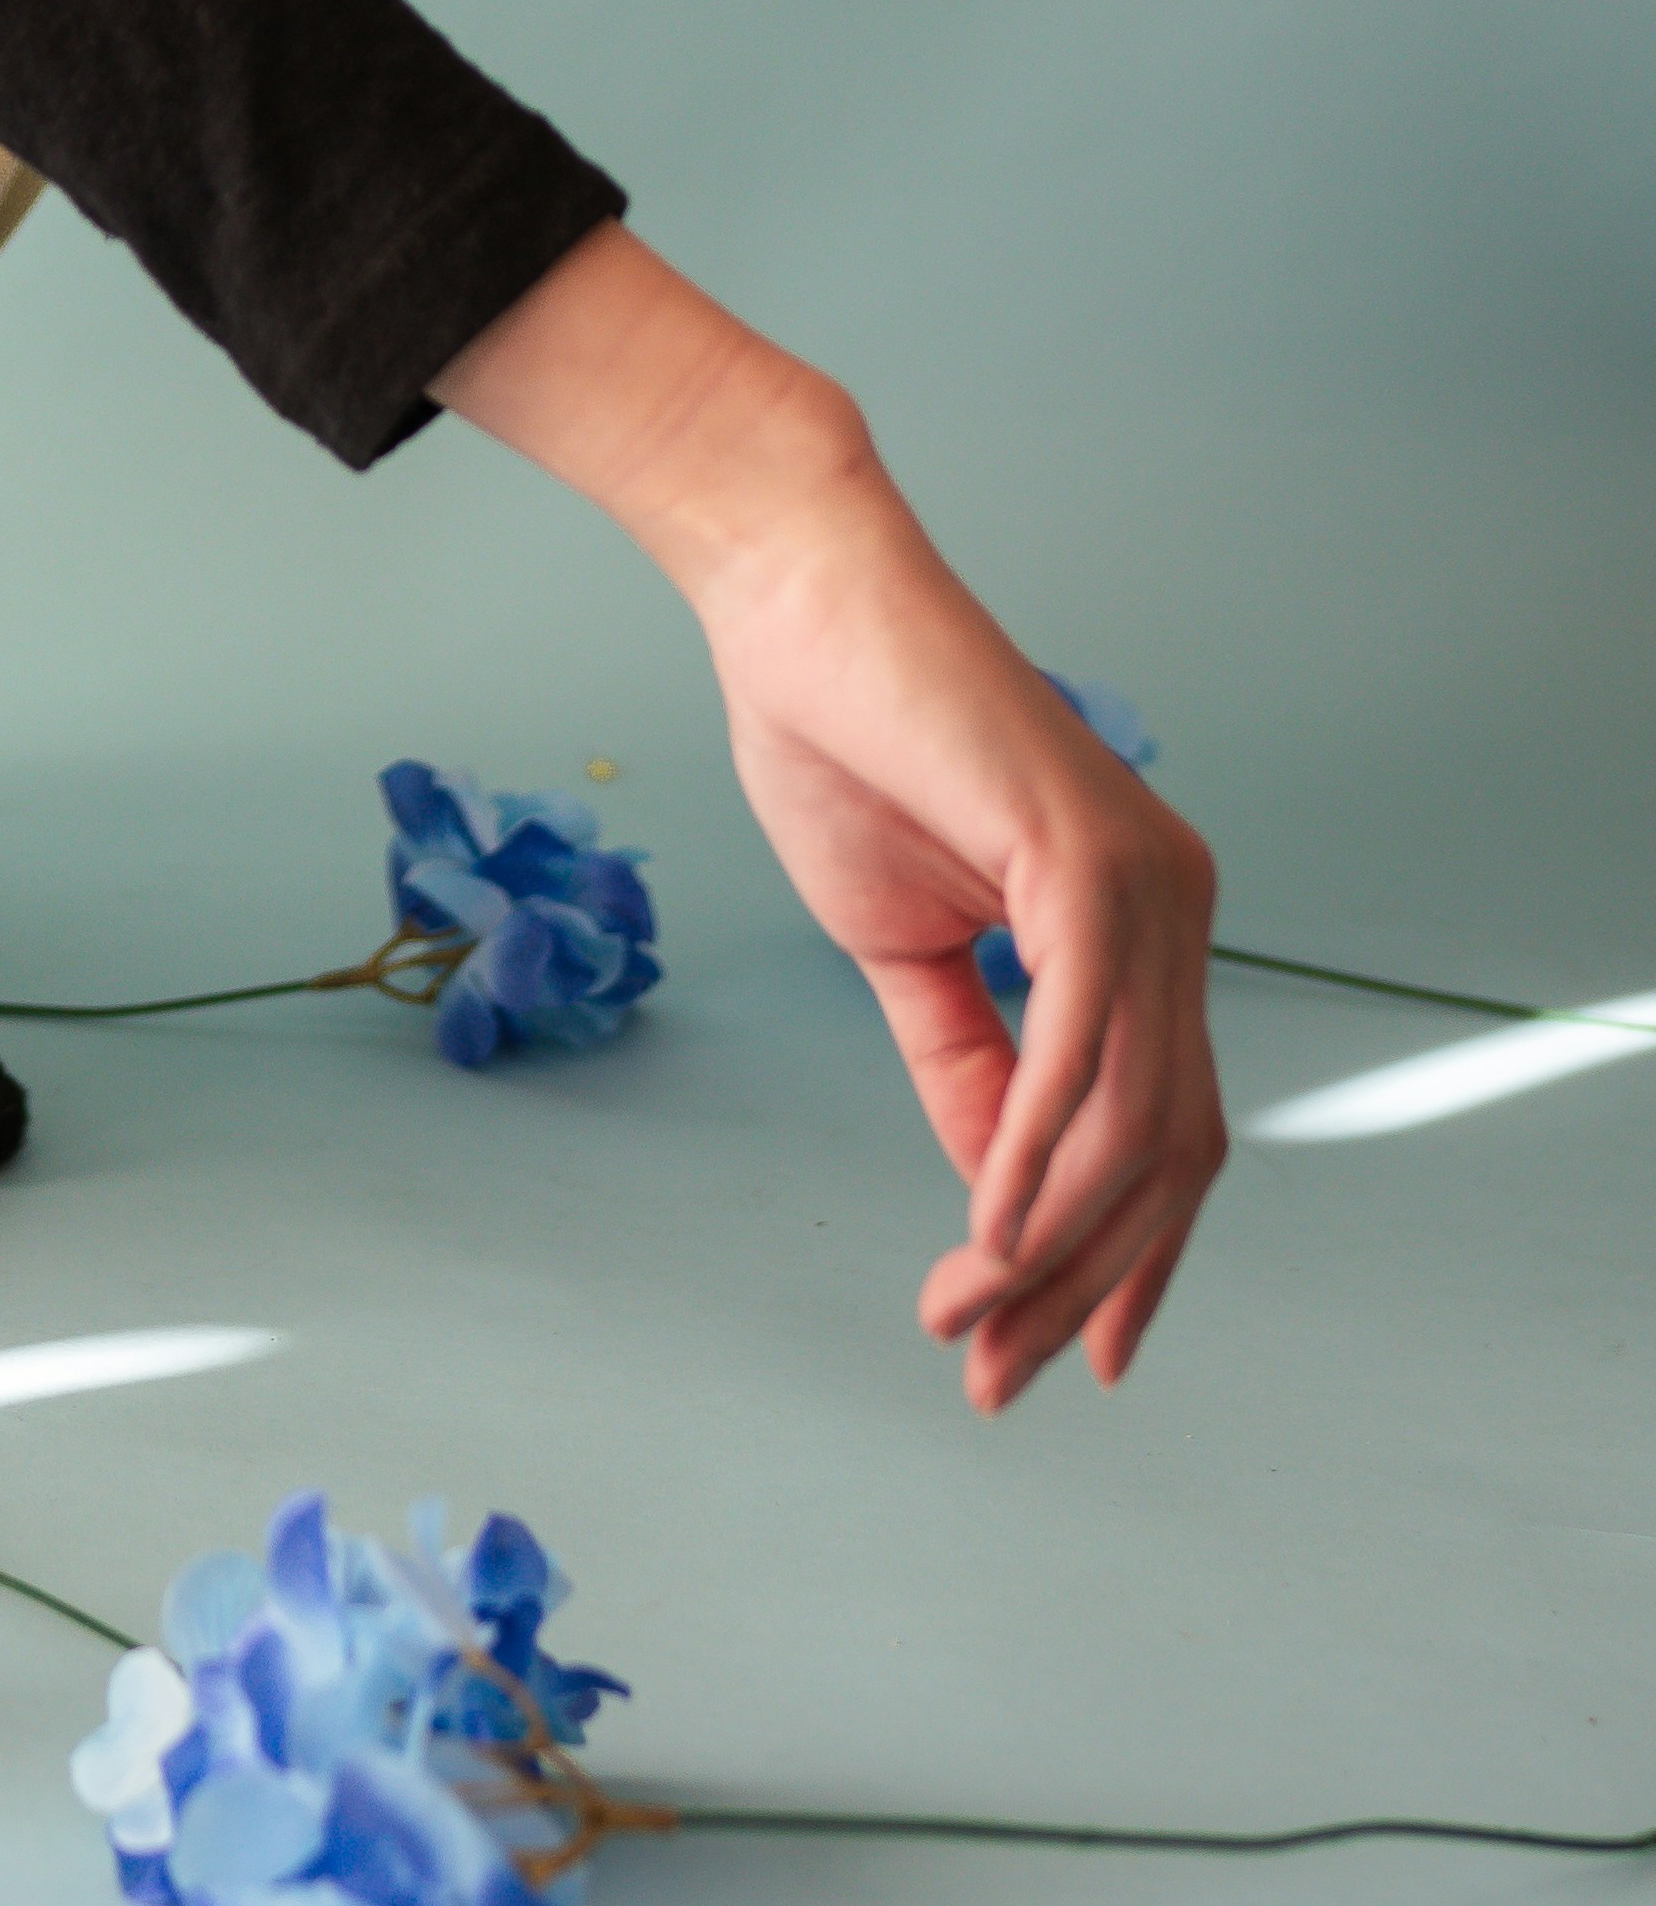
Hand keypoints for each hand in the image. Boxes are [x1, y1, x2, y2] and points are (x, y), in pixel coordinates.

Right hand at [437, 229, 1227, 1407]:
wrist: (793, 597)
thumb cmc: (840, 737)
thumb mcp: (904, 945)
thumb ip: (965, 1064)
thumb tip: (1002, 1201)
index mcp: (1143, 922)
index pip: (1166, 1129)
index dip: (1127, 1259)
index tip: (1057, 1358)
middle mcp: (1178, 905)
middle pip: (1169, 1150)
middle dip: (1082, 1281)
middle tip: (985, 1373)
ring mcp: (1147, 880)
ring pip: (1138, 1120)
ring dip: (1050, 1242)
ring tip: (964, 1317)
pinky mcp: (1087, 859)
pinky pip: (1087, 1047)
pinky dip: (1042, 1152)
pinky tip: (992, 1225)